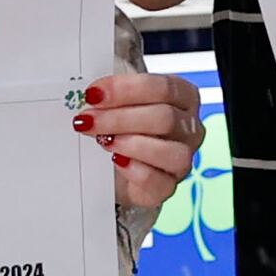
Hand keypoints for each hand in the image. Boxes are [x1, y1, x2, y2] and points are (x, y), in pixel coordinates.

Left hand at [75, 67, 204, 209]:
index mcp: (183, 96)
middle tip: (87, 120)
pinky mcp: (167, 187)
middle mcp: (188, 127)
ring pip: (168, 151)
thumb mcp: (118, 101)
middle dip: (119, 118)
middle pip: (164, 118)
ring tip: (102, 141)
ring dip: (129, 144)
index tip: (94, 94)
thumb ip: (111, 93)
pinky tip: (116, 161)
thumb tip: (91, 92)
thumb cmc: (122, 125)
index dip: (126, 89)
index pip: (164, 88)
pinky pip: (159, 182)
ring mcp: (182, 159)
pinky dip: (135, 170)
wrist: (114, 166)